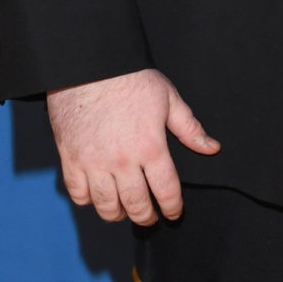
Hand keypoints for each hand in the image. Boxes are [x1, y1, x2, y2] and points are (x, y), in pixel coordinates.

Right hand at [46, 69, 218, 225]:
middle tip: (149, 217)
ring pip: (106, 205)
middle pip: (136, 205)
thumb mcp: (168, 98)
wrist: (87, 64)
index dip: (173, 207)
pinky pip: (78, 193)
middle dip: (146, 217)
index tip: (174, 212)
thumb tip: (212, 148)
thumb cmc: (129, 78)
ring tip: (123, 212)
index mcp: (150, 146)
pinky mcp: (70, 158)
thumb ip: (189, 128)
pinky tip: (96, 196)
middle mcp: (122, 160)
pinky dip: (88, 200)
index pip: (167, 191)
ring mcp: (94, 161)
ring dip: (117, 214)